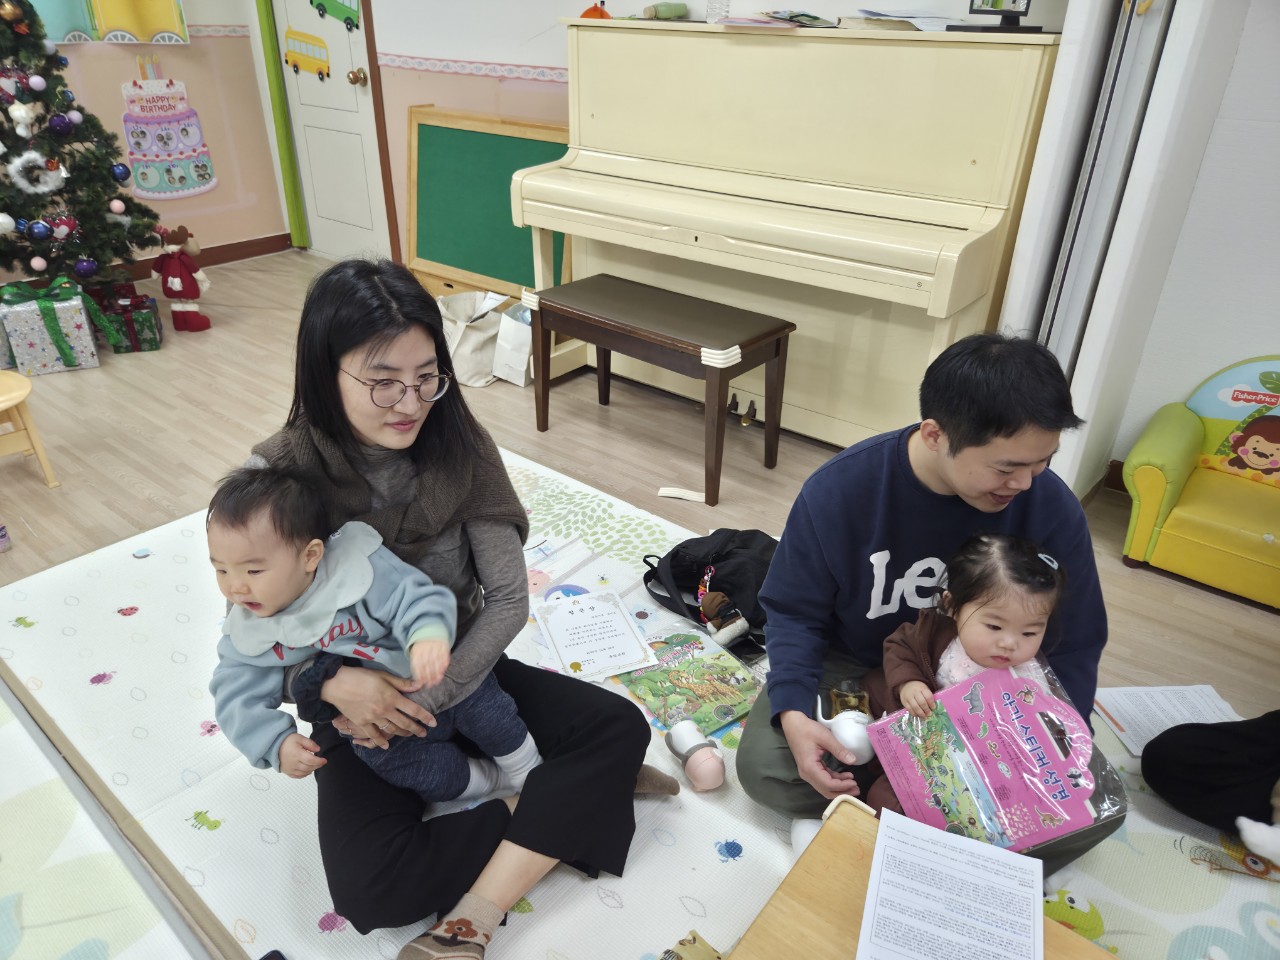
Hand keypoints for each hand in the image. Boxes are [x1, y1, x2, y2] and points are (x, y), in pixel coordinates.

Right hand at [279, 733, 325, 777]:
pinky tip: (307, 770)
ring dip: (311, 770)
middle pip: (308, 767)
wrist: (275, 746)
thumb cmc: (287, 741)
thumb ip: (310, 743)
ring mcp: (289, 769)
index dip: (319, 761)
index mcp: (297, 754)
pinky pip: (297, 776)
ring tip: (314, 765)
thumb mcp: (300, 738)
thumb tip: (318, 750)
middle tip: (321, 762)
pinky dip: (304, 774)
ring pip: (304, 773)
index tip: (324, 760)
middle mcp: (293, 763)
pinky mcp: (287, 772)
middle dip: (317, 765)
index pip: (311, 760)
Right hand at [320, 666, 436, 748]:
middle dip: (416, 729)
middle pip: (405, 723)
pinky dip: (381, 741)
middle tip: (424, 733)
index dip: (425, 717)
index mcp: (392, 697)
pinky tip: (386, 744)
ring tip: (409, 735)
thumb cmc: (361, 676)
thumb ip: (402, 683)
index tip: (433, 723)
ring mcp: (373, 718)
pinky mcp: (362, 723)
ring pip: (392, 729)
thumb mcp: (383, 676)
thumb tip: (419, 685)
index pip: (414, 709)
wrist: (337, 684)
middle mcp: (385, 710)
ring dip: (402, 733)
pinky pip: (373, 735)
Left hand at [410, 640, 450, 687]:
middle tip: (430, 685)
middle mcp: (425, 647)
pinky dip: (443, 665)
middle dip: (429, 676)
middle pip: (427, 664)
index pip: (417, 665)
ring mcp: (435, 645)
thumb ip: (416, 665)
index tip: (422, 683)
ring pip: (436, 662)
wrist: (429, 629)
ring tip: (437, 681)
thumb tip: (418, 681)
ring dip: (437, 673)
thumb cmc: (421, 646)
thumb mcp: (415, 652)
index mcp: (416, 650)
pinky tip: (442, 671)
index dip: (420, 675)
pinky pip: (444, 656)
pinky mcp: (443, 645)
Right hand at [780, 710, 861, 800]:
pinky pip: (823, 779)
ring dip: (839, 787)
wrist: (793, 724)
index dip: (842, 786)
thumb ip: (839, 750)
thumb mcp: (825, 737)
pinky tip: (845, 777)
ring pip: (825, 787)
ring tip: (854, 784)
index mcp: (809, 767)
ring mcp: (807, 773)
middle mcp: (807, 774)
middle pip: (826, 790)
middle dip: (842, 792)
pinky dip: (834, 780)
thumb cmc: (807, 729)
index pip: (828, 784)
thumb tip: (853, 761)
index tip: (854, 782)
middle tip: (857, 789)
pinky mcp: (810, 770)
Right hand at [900, 681, 935, 718]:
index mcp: (921, 688)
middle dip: (926, 709)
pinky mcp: (904, 702)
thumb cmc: (918, 689)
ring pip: (915, 707)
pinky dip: (915, 714)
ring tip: (925, 717)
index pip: (928, 696)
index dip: (931, 703)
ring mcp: (908, 697)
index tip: (933, 708)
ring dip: (921, 713)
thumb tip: (932, 708)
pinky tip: (918, 716)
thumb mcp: (924, 689)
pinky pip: (910, 710)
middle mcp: (914, 692)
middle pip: (921, 702)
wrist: (906, 686)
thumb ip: (928, 697)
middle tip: (929, 714)